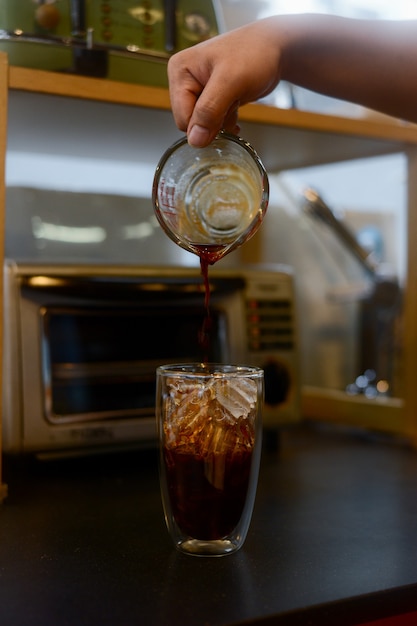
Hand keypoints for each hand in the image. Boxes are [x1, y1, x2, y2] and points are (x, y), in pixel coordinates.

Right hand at [167, 18, 282, 146]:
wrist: (276, 49)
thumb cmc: (254, 54)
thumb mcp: (231, 81)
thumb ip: (209, 110)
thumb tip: (194, 140)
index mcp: (180, 71)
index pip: (182, 118)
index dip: (204, 124)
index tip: (224, 111)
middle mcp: (185, 81)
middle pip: (192, 123)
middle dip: (214, 121)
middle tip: (231, 101)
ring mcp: (198, 90)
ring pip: (204, 125)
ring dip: (223, 120)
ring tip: (235, 99)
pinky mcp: (211, 98)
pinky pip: (212, 122)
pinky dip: (226, 121)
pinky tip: (236, 109)